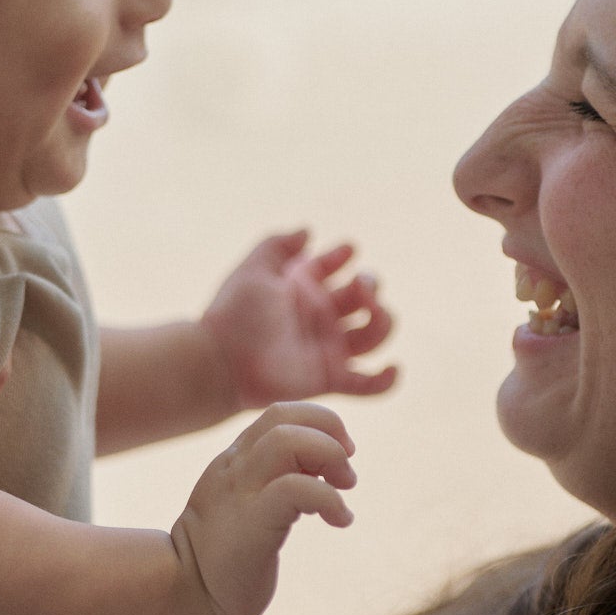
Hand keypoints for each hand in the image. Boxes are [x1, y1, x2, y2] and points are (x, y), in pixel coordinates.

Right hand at [171, 401, 355, 614]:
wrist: (184, 595)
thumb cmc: (223, 556)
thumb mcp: (246, 503)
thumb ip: (273, 480)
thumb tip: (322, 470)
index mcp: (235, 459)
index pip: (280, 413)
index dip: (320, 423)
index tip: (341, 454)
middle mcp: (235, 467)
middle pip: (284, 416)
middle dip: (330, 434)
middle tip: (346, 475)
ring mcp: (240, 493)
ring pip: (287, 441)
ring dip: (330, 457)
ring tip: (345, 490)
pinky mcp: (252, 524)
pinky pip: (295, 489)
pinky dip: (329, 499)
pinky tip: (341, 519)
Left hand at [200, 231, 398, 410]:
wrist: (222, 359)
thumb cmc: (234, 312)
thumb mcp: (255, 268)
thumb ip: (279, 244)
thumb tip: (308, 230)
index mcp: (302, 288)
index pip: (333, 266)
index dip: (342, 255)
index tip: (347, 249)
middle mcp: (320, 316)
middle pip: (362, 298)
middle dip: (370, 286)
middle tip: (361, 284)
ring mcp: (328, 347)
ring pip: (373, 334)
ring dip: (383, 320)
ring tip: (373, 310)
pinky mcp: (330, 377)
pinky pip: (367, 384)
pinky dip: (386, 380)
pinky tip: (393, 368)